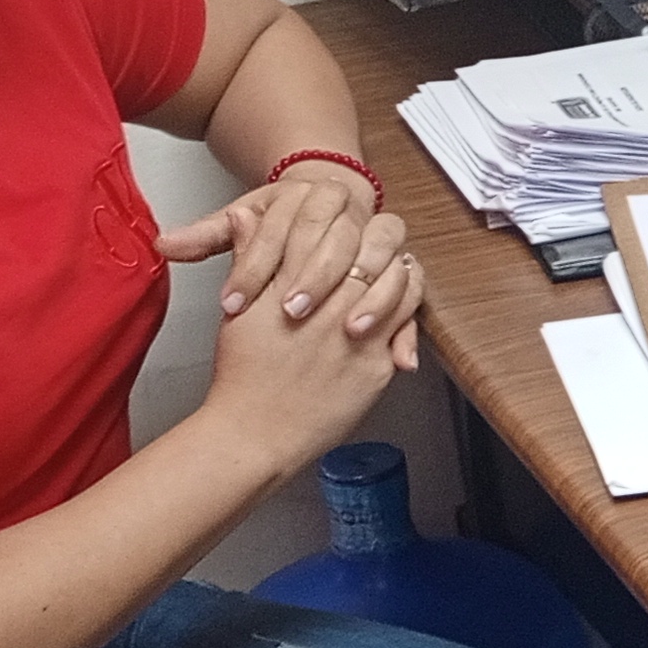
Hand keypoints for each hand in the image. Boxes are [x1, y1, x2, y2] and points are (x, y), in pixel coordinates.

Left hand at [158, 165, 402, 331]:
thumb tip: (166, 244)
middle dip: (315, 278)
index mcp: (310, 197)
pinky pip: (413, 295)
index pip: (282, 227)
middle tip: (289, 314)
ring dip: (369, 296)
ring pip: (387, 260)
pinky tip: (396, 356)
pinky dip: (408, 325)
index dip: (255, 265)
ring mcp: (381, 244)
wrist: (336, 204)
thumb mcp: (248, 224)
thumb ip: (208, 237)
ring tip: (348, 331)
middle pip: (340, 241)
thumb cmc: (290, 220)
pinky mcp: (400, 274)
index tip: (233, 302)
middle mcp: (350, 216)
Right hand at [200, 235, 424, 470]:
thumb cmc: (244, 375)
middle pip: (370, 250)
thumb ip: (250, 255)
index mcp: (295, 284)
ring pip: (397, 281)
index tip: (341, 223)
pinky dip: (406, 307)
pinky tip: (398, 301)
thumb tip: (244, 215)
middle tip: (373, 239)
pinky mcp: (376, 365)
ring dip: (396, 269)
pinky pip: (406, 324)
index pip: (329, 231)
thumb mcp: (240, 306)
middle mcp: (331, 306)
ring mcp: (359, 334)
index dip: (339, 221)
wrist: (255, 433)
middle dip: (375, 238)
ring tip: (388, 267)